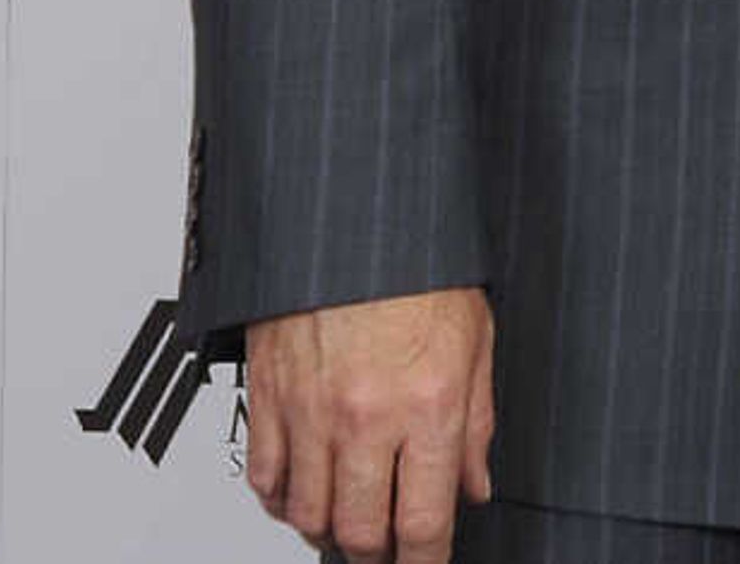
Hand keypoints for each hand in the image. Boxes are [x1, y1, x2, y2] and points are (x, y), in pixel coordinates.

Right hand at [242, 286, 496, 562]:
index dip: (425, 561)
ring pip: (307, 515)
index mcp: (428, 404)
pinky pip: (263, 477)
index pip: (423, 522)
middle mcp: (366, 415)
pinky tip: (302, 492)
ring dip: (329, 531)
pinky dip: (281, 499)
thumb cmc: (422, 264)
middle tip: (388, 544)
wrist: (360, 211)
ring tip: (348, 520)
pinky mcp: (267, 394)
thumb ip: (476, 422)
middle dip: (378, 552)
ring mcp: (310, 409)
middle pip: (360, 532)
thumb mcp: (476, 340)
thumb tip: (473, 484)